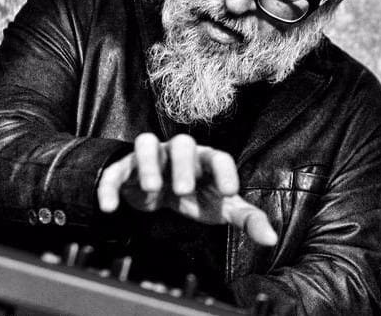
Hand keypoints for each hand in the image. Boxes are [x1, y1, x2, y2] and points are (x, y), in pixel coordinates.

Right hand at [98, 133, 277, 245]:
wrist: (162, 190)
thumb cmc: (198, 195)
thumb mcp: (221, 208)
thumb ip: (246, 218)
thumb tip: (270, 238)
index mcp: (206, 160)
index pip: (218, 156)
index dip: (225, 170)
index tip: (230, 191)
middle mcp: (179, 153)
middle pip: (182, 143)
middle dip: (183, 164)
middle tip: (184, 190)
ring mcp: (152, 158)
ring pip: (147, 144)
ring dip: (148, 164)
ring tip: (153, 190)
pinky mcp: (127, 169)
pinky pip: (116, 170)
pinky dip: (110, 185)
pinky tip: (110, 206)